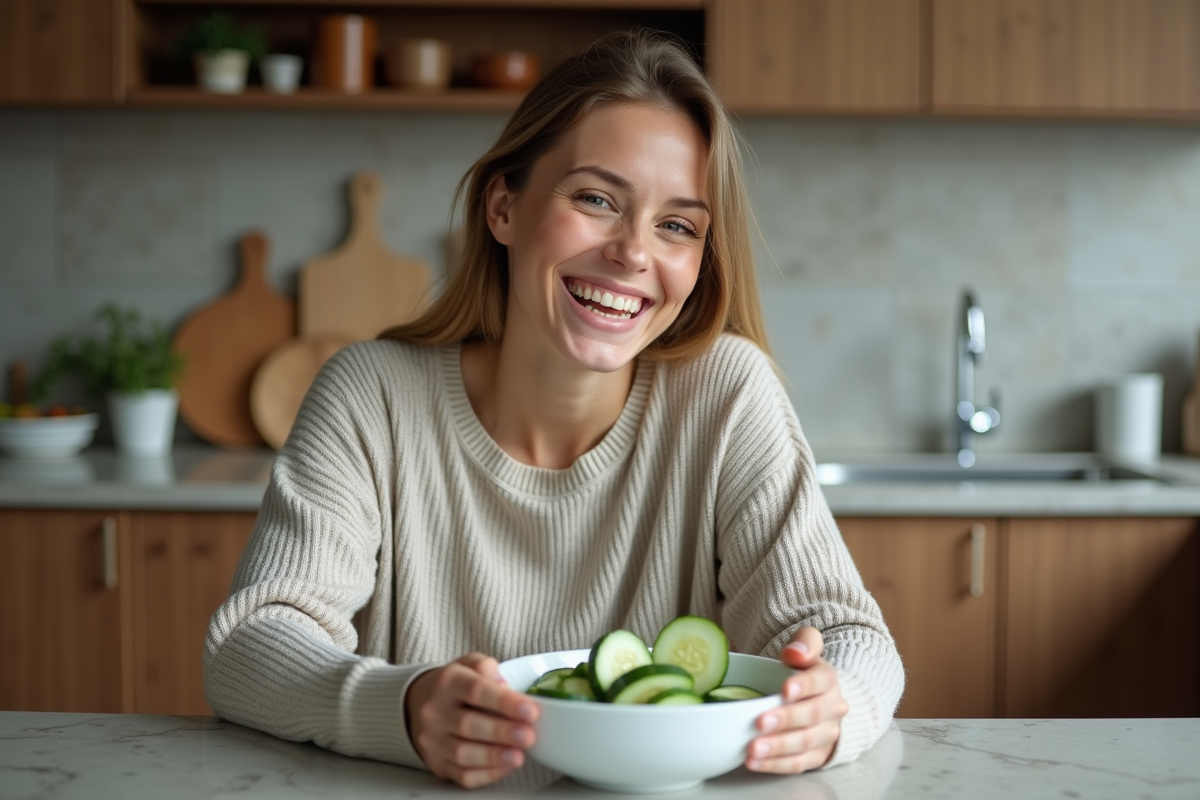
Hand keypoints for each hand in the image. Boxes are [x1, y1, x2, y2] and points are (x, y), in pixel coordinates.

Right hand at [405, 652, 539, 787]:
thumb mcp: (469, 663)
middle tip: (529, 735)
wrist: (419, 703)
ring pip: (462, 753)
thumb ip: (487, 668)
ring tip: (518, 756)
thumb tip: (504, 685)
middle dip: (501, 732)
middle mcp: (435, 711)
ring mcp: (433, 740)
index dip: (504, 702)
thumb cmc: (456, 684)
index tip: (530, 710)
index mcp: (448, 682)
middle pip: (468, 724)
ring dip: (493, 756)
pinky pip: (461, 774)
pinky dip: (486, 773)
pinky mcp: (438, 763)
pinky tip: (506, 766)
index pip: (476, 690)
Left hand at [746, 627, 847, 773]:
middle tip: (760, 722)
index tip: (785, 689)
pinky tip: (754, 763)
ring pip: (805, 743)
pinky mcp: (816, 756)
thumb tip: (795, 652)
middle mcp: (833, 708)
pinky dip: (775, 765)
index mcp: (828, 679)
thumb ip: (805, 642)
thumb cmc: (802, 671)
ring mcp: (826, 734)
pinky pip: (798, 764)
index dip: (804, 686)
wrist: (818, 699)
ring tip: (753, 749)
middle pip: (813, 716)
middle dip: (786, 720)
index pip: (820, 681)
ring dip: (778, 748)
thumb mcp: (805, 648)